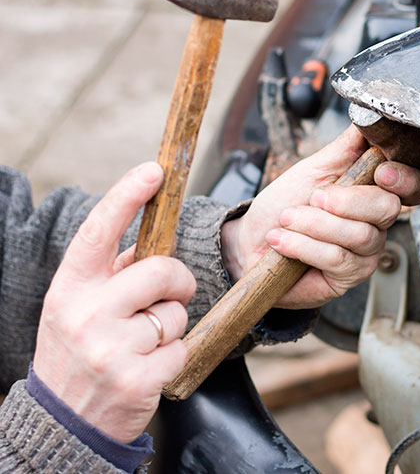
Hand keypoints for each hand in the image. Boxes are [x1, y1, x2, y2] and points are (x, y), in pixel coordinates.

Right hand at [32, 162, 195, 442]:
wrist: (65, 421)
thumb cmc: (81, 352)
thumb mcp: (79, 308)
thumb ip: (112, 274)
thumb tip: (155, 239)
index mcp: (69, 289)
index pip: (98, 231)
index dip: (127, 196)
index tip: (154, 170)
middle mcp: (85, 314)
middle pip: (162, 270)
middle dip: (177, 282)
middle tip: (168, 298)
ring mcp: (110, 349)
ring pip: (177, 313)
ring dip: (171, 327)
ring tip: (142, 344)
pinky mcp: (137, 379)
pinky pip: (181, 348)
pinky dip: (173, 357)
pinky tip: (147, 369)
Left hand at [220, 125, 419, 308]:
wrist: (251, 241)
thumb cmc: (284, 204)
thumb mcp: (314, 167)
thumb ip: (348, 145)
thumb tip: (371, 115)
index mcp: (375, 191)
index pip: (412, 185)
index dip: (406, 178)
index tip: (381, 171)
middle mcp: (377, 223)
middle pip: (388, 208)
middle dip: (347, 201)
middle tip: (314, 197)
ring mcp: (366, 252)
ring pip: (360, 234)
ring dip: (315, 224)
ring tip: (288, 219)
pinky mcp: (349, 276)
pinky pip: (338, 258)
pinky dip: (303, 245)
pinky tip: (283, 240)